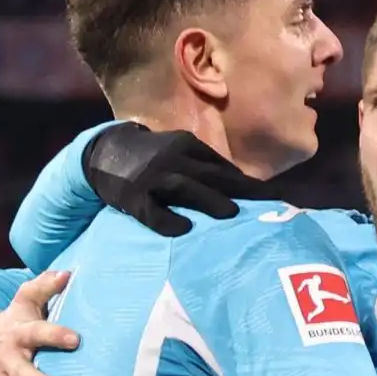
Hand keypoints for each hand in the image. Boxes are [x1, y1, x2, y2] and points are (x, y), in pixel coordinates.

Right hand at [84, 123, 271, 236]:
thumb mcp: (179, 152)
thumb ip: (206, 166)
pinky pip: (151, 211)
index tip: (273, 197)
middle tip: (269, 203)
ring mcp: (151, 177)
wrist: (102, 152)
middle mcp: (171, 158)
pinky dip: (166, 220)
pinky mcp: (132, 197)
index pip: (223, 166)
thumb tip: (243, 187)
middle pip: (212, 174)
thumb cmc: (152, 158)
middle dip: (242, 189)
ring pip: (184, 187)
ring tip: (232, 215)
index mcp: (187, 146)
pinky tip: (183, 229)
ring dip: (209, 200)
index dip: (248, 183)